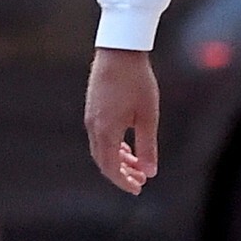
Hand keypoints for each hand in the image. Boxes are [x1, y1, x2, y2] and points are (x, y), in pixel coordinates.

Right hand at [85, 49, 159, 195]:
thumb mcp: (148, 116)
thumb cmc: (137, 81)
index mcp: (106, 132)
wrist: (119, 50)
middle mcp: (93, 127)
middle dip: (121, 174)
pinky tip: (126, 146)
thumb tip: (150, 173)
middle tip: (140, 181)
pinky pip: (99, 136)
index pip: (111, 168)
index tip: (138, 189)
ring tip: (136, 164)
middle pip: (103, 161)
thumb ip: (148, 147)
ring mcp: (91, 117)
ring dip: (117, 160)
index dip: (124, 182)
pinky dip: (112, 146)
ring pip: (100, 149)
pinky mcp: (93, 108)